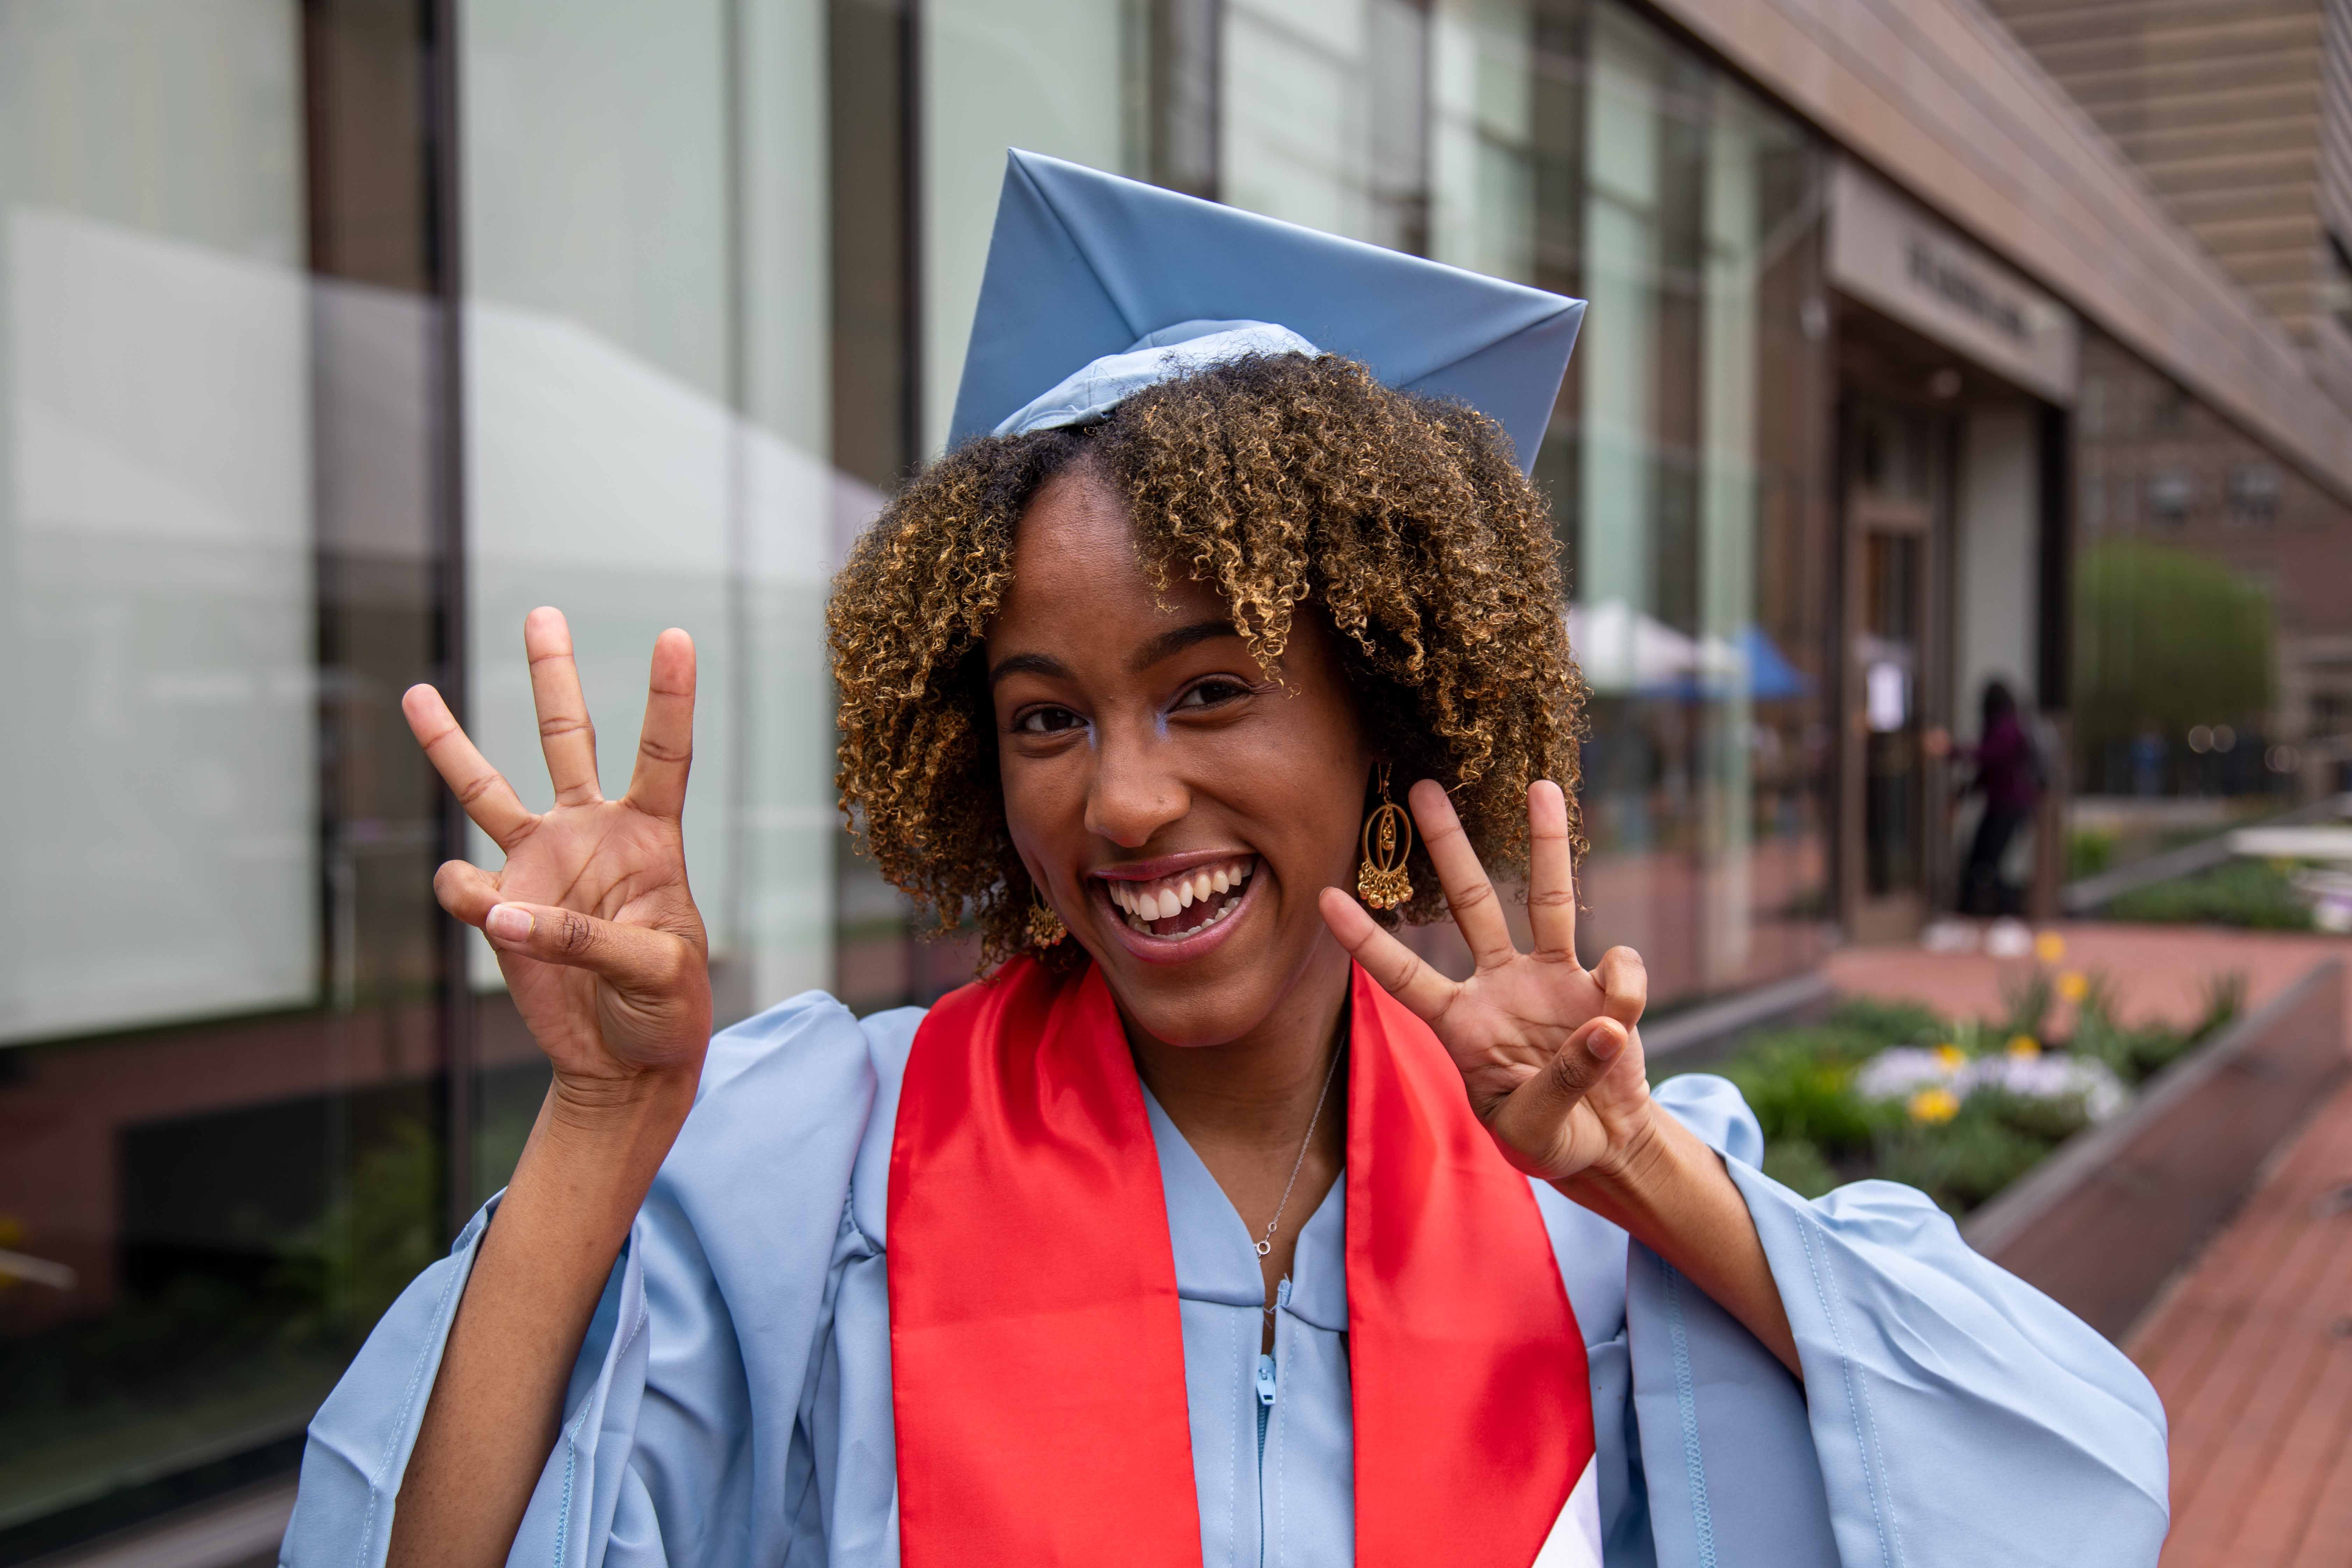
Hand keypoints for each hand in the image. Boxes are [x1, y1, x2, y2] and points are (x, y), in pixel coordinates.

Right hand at [403, 608, 711, 1108]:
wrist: (624, 1061)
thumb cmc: (666, 1010)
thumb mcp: (656, 973)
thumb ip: (588, 940)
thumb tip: (504, 912)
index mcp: (652, 840)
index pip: (664, 756)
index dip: (669, 699)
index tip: (676, 634)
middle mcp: (594, 836)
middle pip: (569, 739)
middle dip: (553, 677)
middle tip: (543, 610)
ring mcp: (544, 865)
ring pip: (490, 788)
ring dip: (451, 745)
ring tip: (415, 694)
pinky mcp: (504, 906)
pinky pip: (465, 887)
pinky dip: (467, 899)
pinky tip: (495, 921)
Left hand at [1317, 779, 1656, 1187]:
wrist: (1604, 1141)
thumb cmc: (1547, 1136)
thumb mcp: (1535, 1132)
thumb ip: (1559, 1084)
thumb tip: (1602, 1027)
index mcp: (1461, 1024)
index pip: (1402, 976)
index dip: (1366, 940)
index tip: (1323, 897)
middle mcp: (1499, 986)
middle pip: (1469, 905)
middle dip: (1449, 847)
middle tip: (1424, 788)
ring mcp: (1551, 978)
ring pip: (1546, 900)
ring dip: (1545, 844)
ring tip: (1541, 787)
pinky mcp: (1600, 986)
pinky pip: (1618, 970)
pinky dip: (1626, 993)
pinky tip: (1620, 1034)